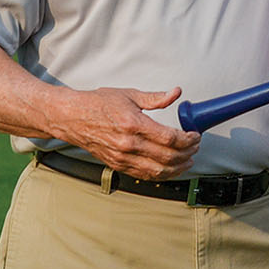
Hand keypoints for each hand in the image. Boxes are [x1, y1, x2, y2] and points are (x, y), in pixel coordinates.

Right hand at [56, 86, 201, 180]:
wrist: (72, 118)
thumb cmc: (98, 104)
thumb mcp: (129, 95)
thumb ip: (156, 98)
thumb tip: (176, 93)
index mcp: (133, 124)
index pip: (169, 138)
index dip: (188, 139)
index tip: (195, 135)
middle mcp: (128, 144)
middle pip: (168, 156)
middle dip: (187, 153)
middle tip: (196, 146)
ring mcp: (122, 158)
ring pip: (158, 171)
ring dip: (178, 168)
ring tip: (188, 160)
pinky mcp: (117, 165)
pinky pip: (144, 175)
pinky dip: (161, 175)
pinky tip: (171, 169)